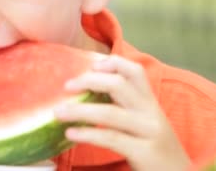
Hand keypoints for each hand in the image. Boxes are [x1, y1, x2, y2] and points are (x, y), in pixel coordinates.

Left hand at [55, 56, 190, 170]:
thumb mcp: (146, 123)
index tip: (90, 66)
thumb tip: (88, 94)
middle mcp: (151, 113)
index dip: (112, 63)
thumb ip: (126, 107)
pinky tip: (71, 133)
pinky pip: (111, 138)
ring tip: (59, 112)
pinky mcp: (144, 152)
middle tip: (67, 86)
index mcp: (150, 102)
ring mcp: (148, 132)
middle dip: (89, 82)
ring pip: (110, 112)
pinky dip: (87, 134)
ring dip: (79, 110)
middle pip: (119, 85)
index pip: (135, 71)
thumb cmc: (156, 150)